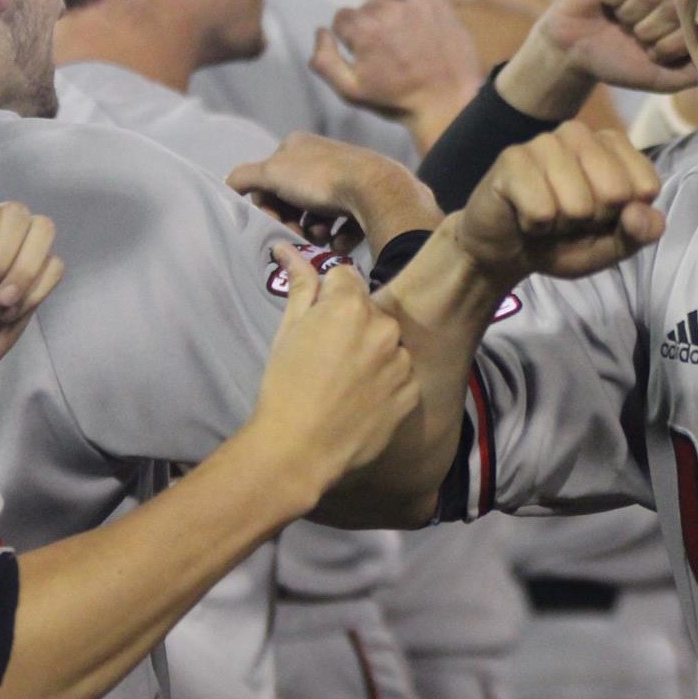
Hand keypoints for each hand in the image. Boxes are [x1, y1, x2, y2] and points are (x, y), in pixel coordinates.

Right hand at [228, 133, 441, 255]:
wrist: (374, 189)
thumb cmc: (319, 178)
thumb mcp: (272, 172)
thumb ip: (245, 177)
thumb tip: (229, 184)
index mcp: (298, 147)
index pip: (269, 180)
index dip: (267, 204)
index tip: (274, 221)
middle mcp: (323, 159)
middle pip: (294, 200)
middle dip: (292, 222)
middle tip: (298, 234)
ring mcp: (347, 179)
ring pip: (319, 215)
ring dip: (314, 232)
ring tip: (321, 238)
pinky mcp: (366, 200)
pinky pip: (344, 224)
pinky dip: (338, 236)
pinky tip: (339, 240)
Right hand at [246, 247, 422, 485]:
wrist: (298, 449)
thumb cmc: (285, 387)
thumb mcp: (288, 331)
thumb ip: (300, 286)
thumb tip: (289, 249)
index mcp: (350, 304)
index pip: (346, 278)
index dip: (329, 298)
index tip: (318, 324)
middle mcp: (384, 326)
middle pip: (371, 310)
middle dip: (353, 325)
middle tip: (328, 358)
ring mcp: (402, 360)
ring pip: (389, 343)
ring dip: (374, 353)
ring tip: (345, 383)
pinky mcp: (412, 391)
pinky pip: (401, 375)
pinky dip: (387, 383)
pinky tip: (361, 401)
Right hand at [310, 0, 486, 151]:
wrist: (449, 103)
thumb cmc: (396, 101)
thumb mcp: (351, 91)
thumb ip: (324, 61)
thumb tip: (320, 31)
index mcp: (363, 28)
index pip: (341, 19)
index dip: (351, 42)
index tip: (368, 59)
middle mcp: (389, 9)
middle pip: (367, 10)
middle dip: (372, 29)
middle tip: (390, 57)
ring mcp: (416, 4)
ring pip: (392, 6)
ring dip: (395, 23)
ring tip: (409, 51)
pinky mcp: (438, 4)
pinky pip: (417, 5)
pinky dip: (418, 20)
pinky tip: (425, 43)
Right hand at [452, 121, 663, 286]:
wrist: (506, 251)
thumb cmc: (564, 241)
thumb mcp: (612, 246)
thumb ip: (640, 232)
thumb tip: (641, 212)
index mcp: (613, 146)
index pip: (646, 186)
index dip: (625, 218)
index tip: (601, 218)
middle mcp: (581, 134)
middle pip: (615, 192)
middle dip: (593, 221)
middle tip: (570, 218)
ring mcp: (545, 142)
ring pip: (578, 204)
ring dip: (561, 225)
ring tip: (547, 216)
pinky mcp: (512, 158)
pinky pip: (542, 211)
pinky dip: (534, 227)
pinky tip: (523, 216)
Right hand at [502, 0, 695, 118]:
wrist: (573, 52)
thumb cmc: (618, 60)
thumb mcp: (661, 77)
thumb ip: (692, 72)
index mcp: (684, 13)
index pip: (692, 26)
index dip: (666, 45)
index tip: (649, 51)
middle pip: (672, 7)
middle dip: (646, 30)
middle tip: (629, 33)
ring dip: (627, 11)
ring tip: (617, 16)